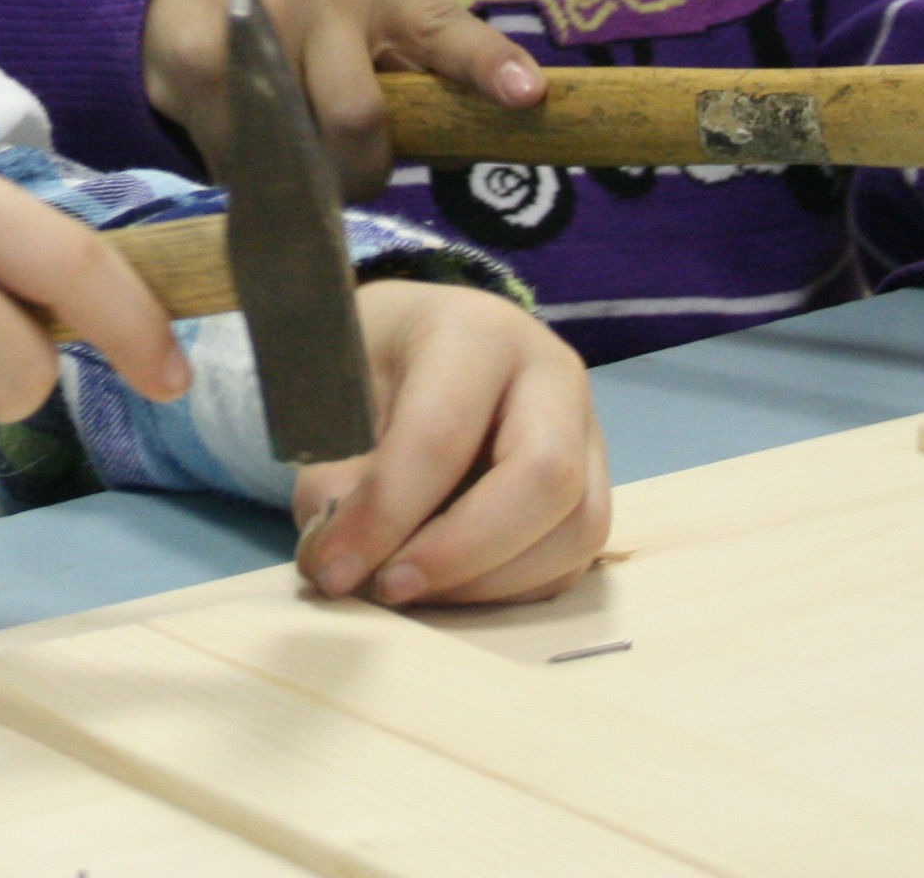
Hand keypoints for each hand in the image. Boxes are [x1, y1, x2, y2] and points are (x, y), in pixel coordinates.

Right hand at [142, 0, 541, 197]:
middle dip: (359, 171)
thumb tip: (497, 120)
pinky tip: (236, 129)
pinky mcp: (198, 58)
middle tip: (348, 174)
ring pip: (294, 150)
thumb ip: (418, 55)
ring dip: (296, 175)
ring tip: (287, 148)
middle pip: (359, 120)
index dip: (486, 65)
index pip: (444, 26)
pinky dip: (242, 169)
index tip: (526, 95)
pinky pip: (236, 157)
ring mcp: (254, 18)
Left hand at [289, 280, 605, 606]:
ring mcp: (587, 432)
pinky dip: (510, 590)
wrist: (414, 343)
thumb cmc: (369, 361)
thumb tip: (339, 560)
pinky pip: (573, 560)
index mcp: (476, 332)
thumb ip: (334, 476)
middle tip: (388, 588)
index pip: (443, 432)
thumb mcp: (331, 394)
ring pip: (576, 530)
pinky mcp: (593, 485)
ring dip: (489, 583)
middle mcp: (552, 375)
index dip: (387, 513)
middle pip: (546, 478)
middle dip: (461, 553)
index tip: (332, 568)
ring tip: (412, 589)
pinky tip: (448, 586)